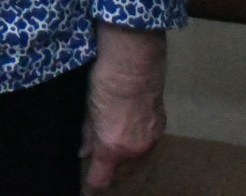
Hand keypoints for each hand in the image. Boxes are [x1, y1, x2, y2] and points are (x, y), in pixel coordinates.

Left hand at [81, 22, 167, 189]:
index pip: (102, 178)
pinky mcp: (161, 126)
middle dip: (110, 172)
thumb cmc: (104, 82)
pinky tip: (128, 135)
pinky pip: (148, 147)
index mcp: (114, 147)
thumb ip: (88, 136)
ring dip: (125, 161)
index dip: (93, 182)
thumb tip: (84, 152)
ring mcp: (152, 139)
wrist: (134, 61)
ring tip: (113, 151)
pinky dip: (137, 147)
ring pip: (137, 162)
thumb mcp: (89, 110)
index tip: (87, 184)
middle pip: (122, 173)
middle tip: (98, 164)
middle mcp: (136, 149)